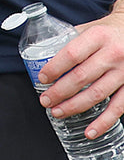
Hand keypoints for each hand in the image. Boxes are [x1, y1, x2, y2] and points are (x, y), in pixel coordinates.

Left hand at [38, 3, 123, 137]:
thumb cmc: (109, 32)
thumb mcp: (90, 29)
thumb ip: (70, 41)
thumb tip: (43, 56)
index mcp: (98, 36)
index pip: (71, 54)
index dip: (55, 68)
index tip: (42, 79)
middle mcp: (113, 54)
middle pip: (81, 77)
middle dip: (59, 92)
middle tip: (45, 100)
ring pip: (97, 94)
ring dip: (74, 107)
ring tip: (57, 112)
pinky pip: (118, 108)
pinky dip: (103, 122)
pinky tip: (90, 131)